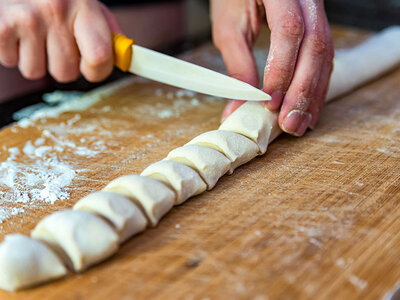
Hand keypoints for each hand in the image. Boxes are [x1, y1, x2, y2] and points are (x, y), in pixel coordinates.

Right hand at [0, 0, 120, 82]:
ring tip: (33, 32)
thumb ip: (106, 29)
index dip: (97, 70)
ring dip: (34, 58)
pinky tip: (15, 30)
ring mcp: (25, 18)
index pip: (100, 57)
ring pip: (35, 72)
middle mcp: (55, 10)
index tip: (91, 66)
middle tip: (54, 40)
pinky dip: (11, 51)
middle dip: (61, 64)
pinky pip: (10, 61)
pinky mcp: (0, 26)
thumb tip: (123, 57)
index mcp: (84, 6)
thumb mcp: (85, 1)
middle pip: (66, 73)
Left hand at [211, 0, 333, 135]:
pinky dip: (316, 85)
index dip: (282, 70)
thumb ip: (237, 66)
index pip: (288, 30)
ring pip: (325, 54)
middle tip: (289, 123)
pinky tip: (308, 107)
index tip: (269, 102)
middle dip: (302, 90)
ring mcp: (317, 10)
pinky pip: (325, 57)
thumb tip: (238, 108)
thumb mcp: (229, 28)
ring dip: (312, 94)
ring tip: (299, 123)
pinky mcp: (319, 25)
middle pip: (315, 45)